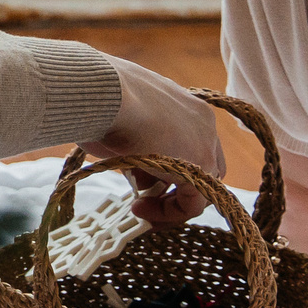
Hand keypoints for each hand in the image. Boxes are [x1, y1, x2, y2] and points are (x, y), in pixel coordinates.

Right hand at [83, 59, 224, 226]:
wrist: (107, 94)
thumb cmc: (102, 100)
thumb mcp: (121, 117)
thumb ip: (135, 139)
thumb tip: (129, 160)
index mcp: (184, 104)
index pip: (191, 143)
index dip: (169, 167)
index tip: (140, 177)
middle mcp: (202, 122)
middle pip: (204, 167)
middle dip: (174, 186)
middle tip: (144, 194)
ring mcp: (205, 144)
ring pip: (201, 188)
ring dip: (170, 202)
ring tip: (138, 204)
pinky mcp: (200, 167)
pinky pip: (192, 204)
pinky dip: (167, 213)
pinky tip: (140, 208)